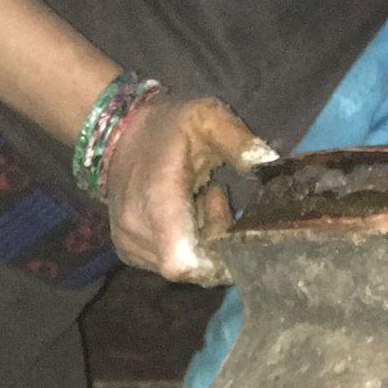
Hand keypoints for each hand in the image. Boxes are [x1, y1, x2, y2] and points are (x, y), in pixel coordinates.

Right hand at [100, 95, 277, 284]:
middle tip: (216, 199)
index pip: (182, 264)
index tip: (232, 232)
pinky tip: (184, 213)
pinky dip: (185, 245)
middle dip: (216, 242)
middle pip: (194, 267)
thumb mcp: (208, 118)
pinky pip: (169, 264)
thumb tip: (270, 164)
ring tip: (198, 200)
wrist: (117, 133)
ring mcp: (130, 245)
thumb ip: (240, 142)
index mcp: (157, 201)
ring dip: (202, 242)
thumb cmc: (167, 126)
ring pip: (184, 268)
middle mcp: (137, 230)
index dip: (215, 263)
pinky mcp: (129, 252)